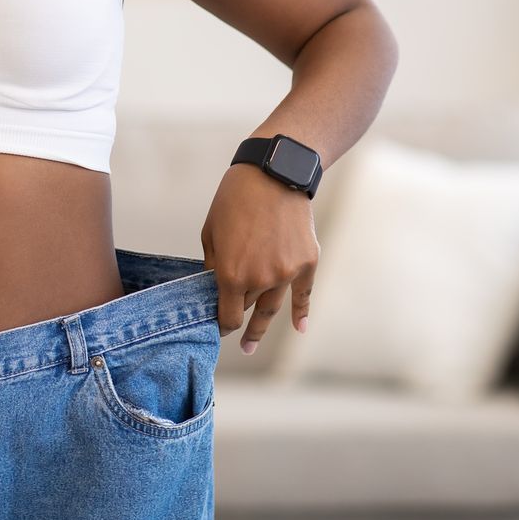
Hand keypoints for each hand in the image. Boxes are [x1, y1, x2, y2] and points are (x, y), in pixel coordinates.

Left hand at [201, 163, 320, 354]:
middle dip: (238, 316)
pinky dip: (302, 313)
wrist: (274, 174)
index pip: (227, 316)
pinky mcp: (307, 262)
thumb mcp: (211, 232)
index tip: (217, 329)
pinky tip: (300, 329)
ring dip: (261, 328)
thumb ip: (213, 266)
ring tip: (251, 345)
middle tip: (233, 335)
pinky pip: (304, 295)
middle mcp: (261, 279)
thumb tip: (213, 288)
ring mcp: (287, 273)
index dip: (221, 325)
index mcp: (232, 274)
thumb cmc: (234, 199)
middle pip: (249, 308)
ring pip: (272, 307)